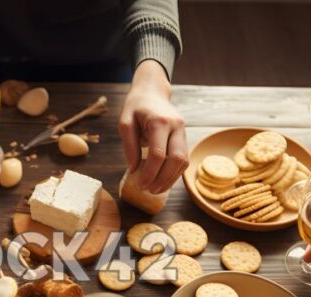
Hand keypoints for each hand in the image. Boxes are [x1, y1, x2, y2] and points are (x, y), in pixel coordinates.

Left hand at [119, 60, 187, 193]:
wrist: (152, 91)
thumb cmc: (136, 106)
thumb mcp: (125, 122)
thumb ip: (129, 146)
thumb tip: (133, 170)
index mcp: (160, 122)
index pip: (158, 154)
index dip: (150, 173)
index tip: (140, 184)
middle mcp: (176, 126)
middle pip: (176, 159)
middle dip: (163, 179)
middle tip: (149, 190)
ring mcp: (183, 131)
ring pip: (183, 161)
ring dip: (171, 178)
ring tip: (156, 189)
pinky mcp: (184, 137)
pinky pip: (184, 158)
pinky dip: (174, 173)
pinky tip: (163, 181)